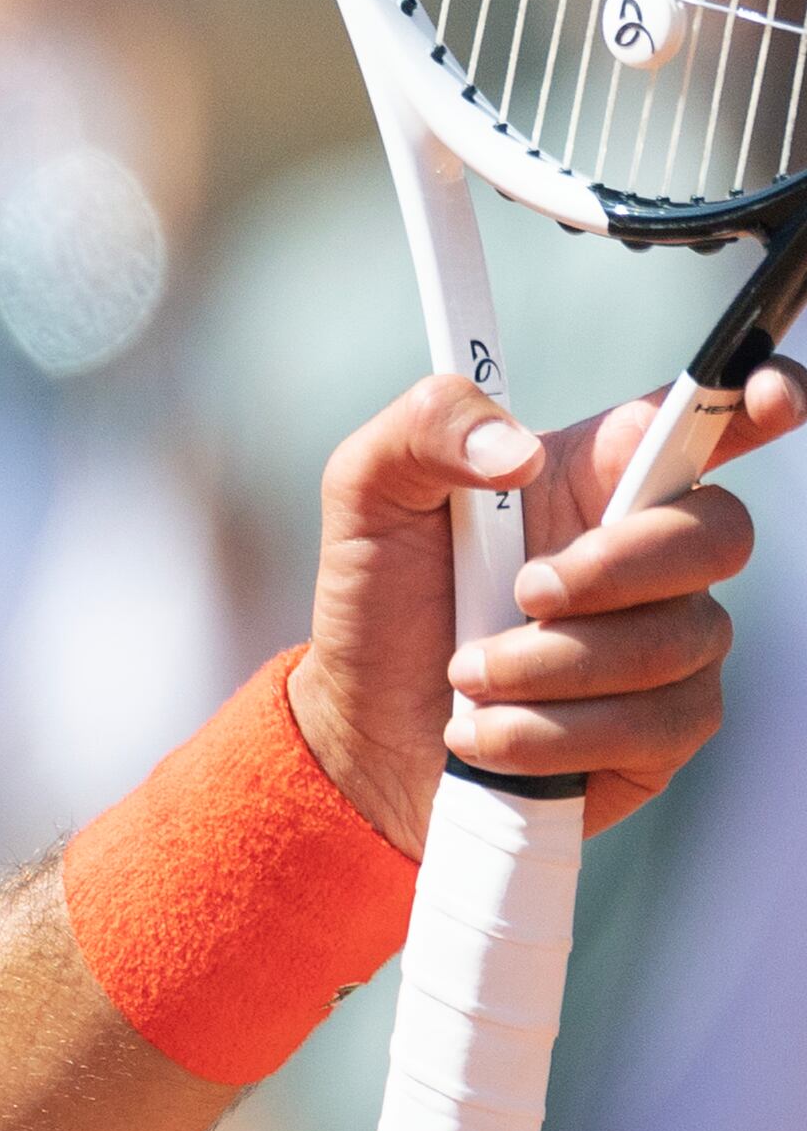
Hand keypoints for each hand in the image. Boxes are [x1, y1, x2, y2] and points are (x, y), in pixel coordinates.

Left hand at [296, 367, 799, 843]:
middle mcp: (651, 549)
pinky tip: (488, 733)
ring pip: (675, 641)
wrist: (364, 724)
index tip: (768, 398)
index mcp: (592, 474)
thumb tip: (518, 450)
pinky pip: (655, 725)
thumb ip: (427, 428)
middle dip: (613, 569)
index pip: (705, 420)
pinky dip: (552, 732)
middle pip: (719, 532)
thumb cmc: (381, 595)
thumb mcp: (367, 489)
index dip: (759, 397)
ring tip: (467, 677)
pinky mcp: (666, 726)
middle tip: (519, 593)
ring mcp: (672, 638)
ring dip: (549, 666)